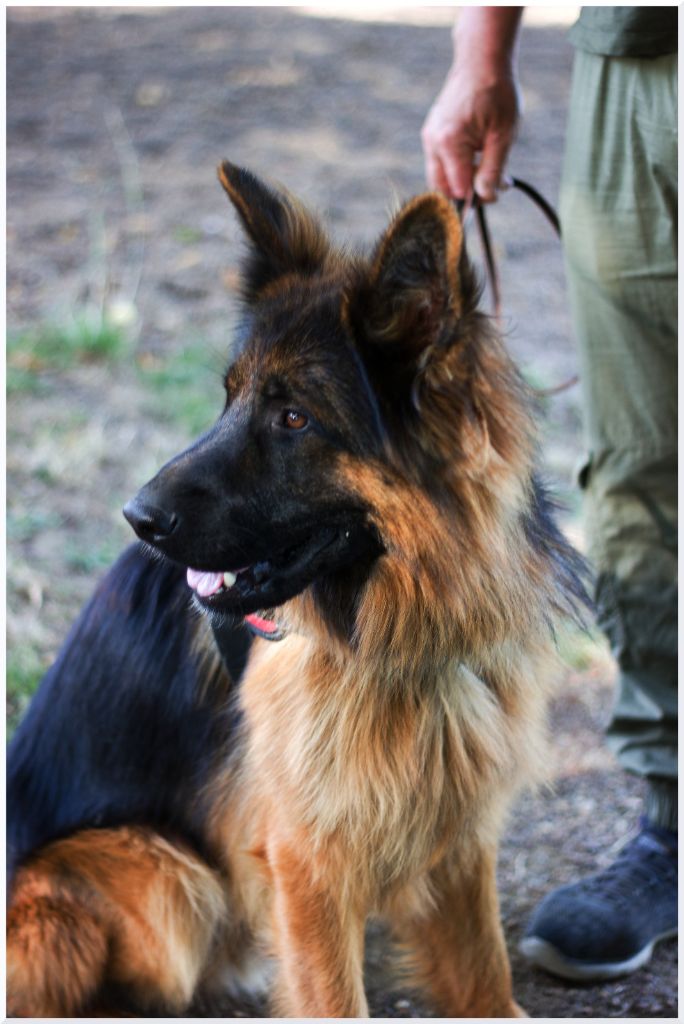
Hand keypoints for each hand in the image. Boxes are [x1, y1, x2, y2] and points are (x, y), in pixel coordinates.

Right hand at [421, 9, 522, 202]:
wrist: (481, 60)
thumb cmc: (496, 93)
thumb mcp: (503, 136)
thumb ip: (493, 170)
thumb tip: (487, 197)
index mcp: (449, 144)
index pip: (459, 190)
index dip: (478, 197)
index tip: (497, 190)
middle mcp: (433, 143)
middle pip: (442, 189)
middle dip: (466, 193)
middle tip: (492, 183)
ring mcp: (429, 137)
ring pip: (440, 177)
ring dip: (461, 180)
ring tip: (486, 163)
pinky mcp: (432, 133)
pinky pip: (440, 162)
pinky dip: (456, 167)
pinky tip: (477, 153)